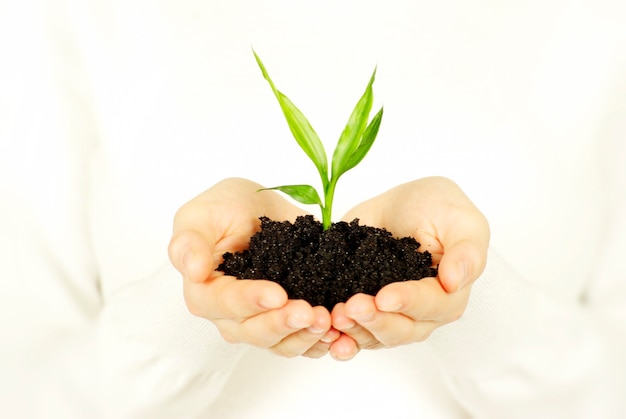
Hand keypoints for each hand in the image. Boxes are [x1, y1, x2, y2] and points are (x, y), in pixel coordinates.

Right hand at [168, 178, 337, 357]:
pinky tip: (339, 334)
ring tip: (328, 321)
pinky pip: (303, 341)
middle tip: (310, 313)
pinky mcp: (287, 321)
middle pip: (254, 331)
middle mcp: (231, 315)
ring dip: (305, 336)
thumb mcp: (201, 213)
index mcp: (205, 292)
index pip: (224, 304)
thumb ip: (190, 241)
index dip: (250, 301)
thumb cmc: (224, 208)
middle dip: (283, 323)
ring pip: (280, 343)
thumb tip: (193, 271)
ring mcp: (261, 321)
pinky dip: (321, 341)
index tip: (277, 294)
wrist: (260, 209)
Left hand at [328, 177, 489, 359]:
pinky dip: (339, 337)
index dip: (408, 303)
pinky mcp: (364, 309)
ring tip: (335, 317)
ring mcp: (391, 314)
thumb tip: (456, 281)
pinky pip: (353, 332)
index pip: (432, 305)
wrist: (403, 204)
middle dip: (376, 320)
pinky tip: (326, 335)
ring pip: (375, 336)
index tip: (384, 296)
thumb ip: (466, 251)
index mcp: (450, 293)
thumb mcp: (462, 219)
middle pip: (402, 329)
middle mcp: (422, 312)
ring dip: (355, 330)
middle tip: (351, 306)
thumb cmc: (440, 208)